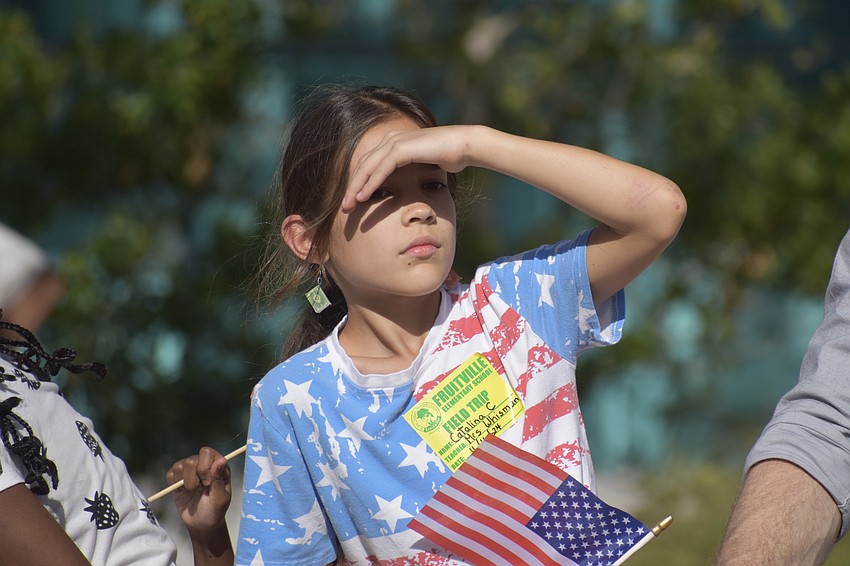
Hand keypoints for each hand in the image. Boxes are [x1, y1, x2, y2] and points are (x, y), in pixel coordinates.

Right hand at [166, 446, 231, 534]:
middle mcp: (204, 464)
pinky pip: (170, 474)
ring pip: (179, 465)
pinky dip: (174, 484)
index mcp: (218, 465)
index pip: (206, 452)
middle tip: (201, 488)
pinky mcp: (177, 479)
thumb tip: (221, 460)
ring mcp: (190, 471)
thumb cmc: (215, 510)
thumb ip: (219, 479)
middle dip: (194, 477)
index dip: (204, 467)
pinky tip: (183, 491)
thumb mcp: (220, 498)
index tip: (207, 483)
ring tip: (193, 490)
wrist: (202, 524)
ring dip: (185, 482)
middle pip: (191, 459)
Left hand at [342, 124, 473, 211]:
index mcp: (394, 142)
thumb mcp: (423, 167)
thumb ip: (410, 172)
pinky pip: (381, 169)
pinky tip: (362, 197)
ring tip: (348, 206)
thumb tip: (406, 190)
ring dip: (355, 188)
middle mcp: (391, 139)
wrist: (464, 145)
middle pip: (363, 166)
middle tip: (343, 208)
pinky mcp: (402, 147)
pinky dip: (370, 184)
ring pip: (367, 167)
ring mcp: (395, 141)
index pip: (369, 164)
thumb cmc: (449, 157)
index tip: (352, 203)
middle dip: (351, 188)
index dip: (358, 183)